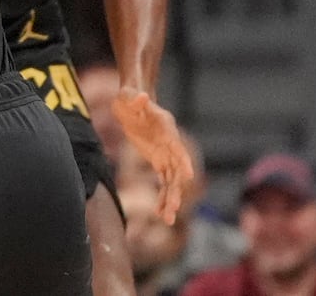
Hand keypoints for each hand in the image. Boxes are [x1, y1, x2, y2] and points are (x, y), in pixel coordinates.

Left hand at [113, 89, 193, 223]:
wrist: (131, 102)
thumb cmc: (129, 97)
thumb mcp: (127, 96)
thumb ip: (135, 99)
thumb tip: (142, 97)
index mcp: (166, 127)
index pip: (177, 146)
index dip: (182, 160)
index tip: (188, 176)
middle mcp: (170, 142)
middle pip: (176, 169)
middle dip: (176, 189)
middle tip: (174, 208)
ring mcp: (165, 153)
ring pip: (172, 180)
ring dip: (171, 199)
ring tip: (168, 219)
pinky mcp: (158, 160)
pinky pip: (164, 181)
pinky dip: (164, 196)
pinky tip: (161, 213)